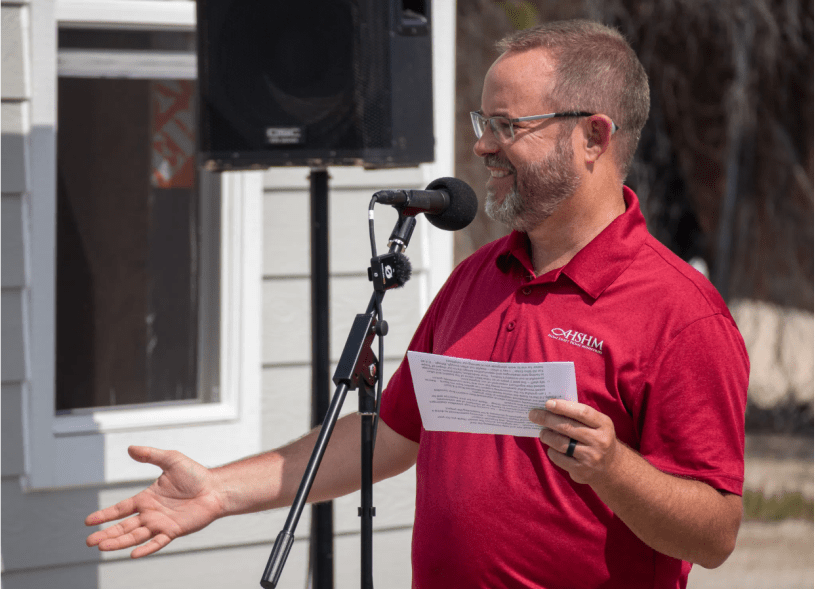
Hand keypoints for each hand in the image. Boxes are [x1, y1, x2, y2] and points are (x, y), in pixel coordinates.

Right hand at [85, 446, 223, 557]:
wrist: (216, 487)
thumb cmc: (196, 474)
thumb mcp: (171, 459)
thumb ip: (151, 455)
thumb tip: (130, 448)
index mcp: (147, 498)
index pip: (121, 508)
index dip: (105, 515)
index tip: (88, 521)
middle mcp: (151, 513)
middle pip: (124, 526)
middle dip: (106, 534)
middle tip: (89, 541)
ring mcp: (161, 523)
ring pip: (135, 536)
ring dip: (119, 542)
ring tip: (102, 547)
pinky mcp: (174, 531)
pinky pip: (157, 542)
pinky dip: (146, 549)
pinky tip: (133, 554)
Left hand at [529, 399, 617, 484]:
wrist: (611, 467)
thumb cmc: (597, 438)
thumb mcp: (597, 425)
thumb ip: (579, 416)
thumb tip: (551, 406)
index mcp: (604, 425)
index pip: (582, 412)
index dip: (563, 407)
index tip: (548, 403)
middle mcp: (599, 441)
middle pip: (567, 427)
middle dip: (547, 419)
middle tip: (534, 414)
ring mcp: (591, 457)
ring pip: (561, 443)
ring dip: (547, 436)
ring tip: (542, 432)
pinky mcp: (581, 471)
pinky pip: (559, 458)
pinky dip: (551, 451)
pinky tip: (551, 447)